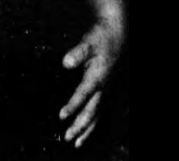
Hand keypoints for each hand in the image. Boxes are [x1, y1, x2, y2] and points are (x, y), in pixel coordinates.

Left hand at [58, 14, 124, 146]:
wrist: (117, 35)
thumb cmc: (100, 38)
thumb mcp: (88, 41)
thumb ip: (77, 53)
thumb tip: (66, 63)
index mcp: (99, 76)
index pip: (84, 94)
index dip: (73, 106)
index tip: (61, 116)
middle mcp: (104, 87)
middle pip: (92, 111)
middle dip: (80, 126)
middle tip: (67, 137)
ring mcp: (107, 90)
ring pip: (97, 115)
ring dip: (86, 129)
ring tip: (76, 143)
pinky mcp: (107, 90)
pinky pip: (99, 111)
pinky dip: (92, 122)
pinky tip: (85, 130)